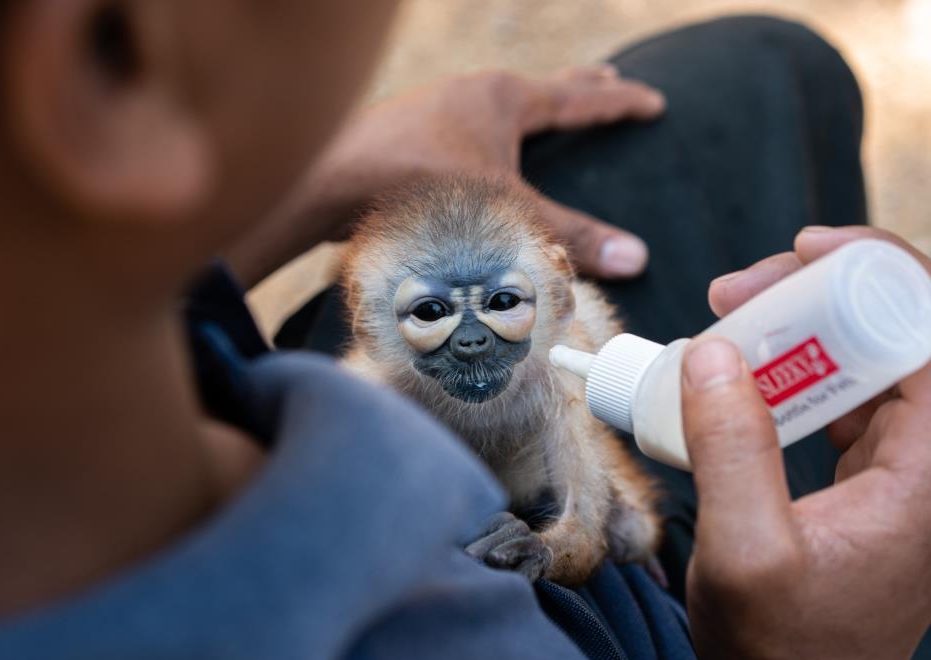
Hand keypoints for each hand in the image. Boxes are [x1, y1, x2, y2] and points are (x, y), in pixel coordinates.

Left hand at [233, 67, 665, 285]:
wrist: (326, 180)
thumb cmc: (416, 185)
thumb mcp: (505, 211)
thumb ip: (567, 236)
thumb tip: (635, 257)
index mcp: (502, 99)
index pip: (578, 99)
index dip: (620, 105)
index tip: (654, 102)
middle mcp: (468, 95)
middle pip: (538, 87)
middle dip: (576, 88)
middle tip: (605, 81)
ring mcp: (432, 111)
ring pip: (494, 106)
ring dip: (523, 111)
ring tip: (537, 117)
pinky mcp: (404, 136)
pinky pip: (463, 127)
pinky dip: (484, 135)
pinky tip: (471, 155)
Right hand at [683, 227, 930, 659]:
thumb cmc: (785, 647)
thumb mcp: (746, 552)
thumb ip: (731, 450)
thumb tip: (715, 354)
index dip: (881, 271)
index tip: (805, 252)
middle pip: (898, 330)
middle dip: (820, 291)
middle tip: (737, 292)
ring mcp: (909, 462)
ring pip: (868, 354)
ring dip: (802, 323)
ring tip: (729, 316)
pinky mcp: (877, 470)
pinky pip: (842, 390)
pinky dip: (793, 364)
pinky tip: (741, 366)